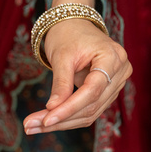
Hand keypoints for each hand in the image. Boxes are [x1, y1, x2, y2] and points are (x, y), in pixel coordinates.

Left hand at [23, 18, 132, 133]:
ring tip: (32, 125)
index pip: (92, 90)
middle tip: (29, 126)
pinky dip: (69, 116)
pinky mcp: (109, 90)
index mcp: (113, 57)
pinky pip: (91, 108)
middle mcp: (121, 71)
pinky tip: (48, 120)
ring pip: (92, 111)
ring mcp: (117, 82)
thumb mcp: (62, 56)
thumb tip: (52, 110)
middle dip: (62, 118)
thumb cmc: (68, 35)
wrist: (76, 25)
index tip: (46, 120)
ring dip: (63, 121)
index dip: (70, 107)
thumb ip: (60, 83)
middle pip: (92, 104)